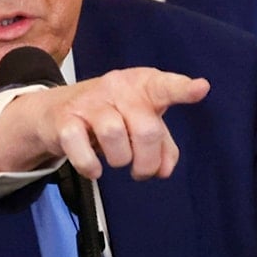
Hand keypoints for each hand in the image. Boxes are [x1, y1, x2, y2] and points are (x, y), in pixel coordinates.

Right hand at [0, 68, 209, 179]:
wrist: (55, 111)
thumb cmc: (109, 115)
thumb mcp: (139, 122)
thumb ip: (162, 145)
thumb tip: (164, 169)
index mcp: (140, 85)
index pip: (164, 86)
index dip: (182, 89)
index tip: (201, 88)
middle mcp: (115, 87)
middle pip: (146, 129)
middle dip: (147, 160)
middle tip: (141, 170)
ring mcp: (88, 102)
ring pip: (114, 135)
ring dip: (120, 160)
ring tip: (115, 160)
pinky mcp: (64, 120)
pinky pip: (82, 150)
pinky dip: (90, 166)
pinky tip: (94, 169)